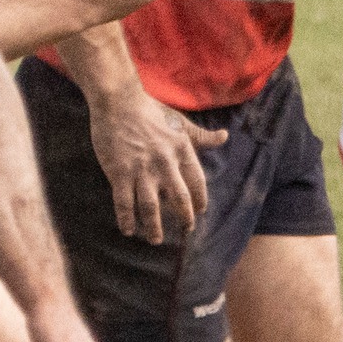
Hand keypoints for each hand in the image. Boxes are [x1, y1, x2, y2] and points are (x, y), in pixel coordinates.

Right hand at [89, 82, 227, 243]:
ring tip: (156, 240)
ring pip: (151, 208)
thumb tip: (225, 137)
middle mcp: (164, 163)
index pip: (197, 182)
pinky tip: (128, 231)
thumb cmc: (150, 111)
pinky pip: (124, 203)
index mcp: (181, 150)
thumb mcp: (179, 123)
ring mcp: (141, 170)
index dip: (200, 200)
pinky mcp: (119, 173)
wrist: (117, 101)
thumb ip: (201, 136)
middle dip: (184, 219)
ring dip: (154, 228)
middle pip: (179, 200)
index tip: (199, 212)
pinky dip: (126, 219)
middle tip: (186, 231)